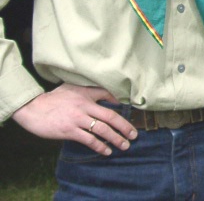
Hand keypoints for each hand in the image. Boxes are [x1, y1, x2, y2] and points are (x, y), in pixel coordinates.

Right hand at [12, 83, 137, 154]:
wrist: (32, 108)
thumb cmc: (53, 98)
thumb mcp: (71, 87)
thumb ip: (88, 90)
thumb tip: (106, 94)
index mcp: (86, 94)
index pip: (108, 95)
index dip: (121, 103)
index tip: (131, 112)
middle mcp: (84, 106)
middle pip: (110, 116)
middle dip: (125, 126)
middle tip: (134, 135)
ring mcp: (77, 119)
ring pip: (102, 129)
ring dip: (116, 138)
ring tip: (125, 145)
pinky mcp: (69, 131)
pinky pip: (89, 140)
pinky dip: (100, 146)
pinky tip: (107, 151)